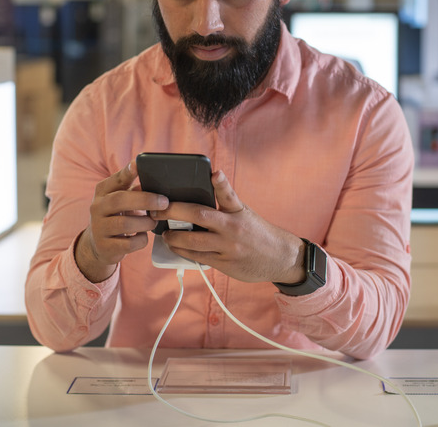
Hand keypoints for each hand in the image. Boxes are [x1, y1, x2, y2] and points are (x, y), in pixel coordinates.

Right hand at [75, 159, 168, 281]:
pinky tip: (142, 235)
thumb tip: (156, 183)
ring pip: (126, 224)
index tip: (138, 164)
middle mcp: (97, 208)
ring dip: (146, 223)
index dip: (127, 172)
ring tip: (152, 222)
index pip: (115, 179)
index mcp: (103, 192)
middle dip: (145, 200)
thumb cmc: (118, 216)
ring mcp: (99, 228)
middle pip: (120, 200)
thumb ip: (135, 190)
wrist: (99, 244)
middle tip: (164, 202)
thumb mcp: (122, 200)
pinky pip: (129, 244)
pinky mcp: (105, 247)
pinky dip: (141, 239)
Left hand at [152, 171, 305, 284]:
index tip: (214, 173)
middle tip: (157, 209)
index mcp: (238, 211)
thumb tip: (205, 186)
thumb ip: (225, 201)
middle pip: (199, 215)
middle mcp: (233, 228)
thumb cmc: (257, 232)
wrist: (280, 257)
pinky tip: (175, 247)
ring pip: (194, 241)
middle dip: (174, 211)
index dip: (221, 182)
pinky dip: (183, 252)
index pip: (228, 194)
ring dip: (174, 237)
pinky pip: (198, 257)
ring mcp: (228, 247)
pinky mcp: (225, 263)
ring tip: (165, 233)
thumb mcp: (245, 213)